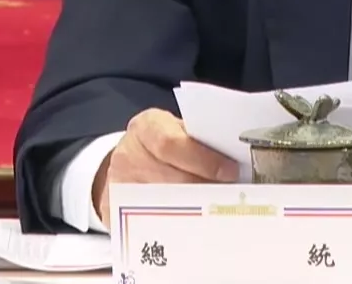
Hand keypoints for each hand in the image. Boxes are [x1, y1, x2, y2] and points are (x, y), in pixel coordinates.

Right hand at [95, 108, 239, 221]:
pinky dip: (176, 224)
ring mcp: (119, 183)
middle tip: (231, 196)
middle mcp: (128, 153)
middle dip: (206, 188)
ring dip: (196, 209)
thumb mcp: (177, 130)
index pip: (172, 143)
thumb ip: (200, 140)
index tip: (229, 172)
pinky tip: (195, 225)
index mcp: (147, 127)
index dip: (203, 160)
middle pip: (171, 177)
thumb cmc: (163, 144)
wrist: (128, 161)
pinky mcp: (115, 209)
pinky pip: (150, 221)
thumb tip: (237, 159)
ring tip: (219, 210)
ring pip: (163, 203)